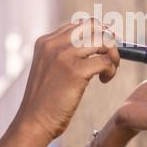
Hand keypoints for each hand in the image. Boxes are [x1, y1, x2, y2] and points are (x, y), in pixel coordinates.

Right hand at [14, 19, 119, 142]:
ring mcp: (65, 55)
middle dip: (108, 39)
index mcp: (46, 41)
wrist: (33, 122)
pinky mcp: (76, 71)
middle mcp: (54, 44)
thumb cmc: (45, 100)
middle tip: (111, 56)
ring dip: (113, 55)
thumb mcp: (49, 69)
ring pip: (103, 41)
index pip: (80, 24)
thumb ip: (64, 54)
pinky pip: (106, 60)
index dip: (98, 33)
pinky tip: (104, 80)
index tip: (105, 47)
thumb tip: (95, 44)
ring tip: (109, 71)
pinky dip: (111, 69)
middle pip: (94, 26)